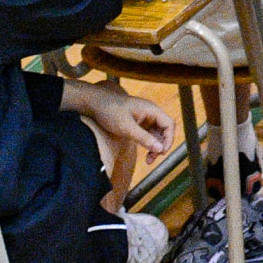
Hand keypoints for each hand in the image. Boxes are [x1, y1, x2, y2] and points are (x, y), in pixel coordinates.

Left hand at [61, 82, 178, 156]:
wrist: (94, 103)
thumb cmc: (109, 111)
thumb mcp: (126, 127)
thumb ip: (144, 138)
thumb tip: (159, 149)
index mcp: (151, 110)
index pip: (169, 125)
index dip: (169, 139)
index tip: (162, 152)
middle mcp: (150, 113)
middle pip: (164, 130)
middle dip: (161, 145)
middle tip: (153, 158)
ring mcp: (144, 117)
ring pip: (157, 134)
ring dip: (155, 146)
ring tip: (149, 160)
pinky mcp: (138, 122)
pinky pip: (148, 134)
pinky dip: (148, 143)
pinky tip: (144, 151)